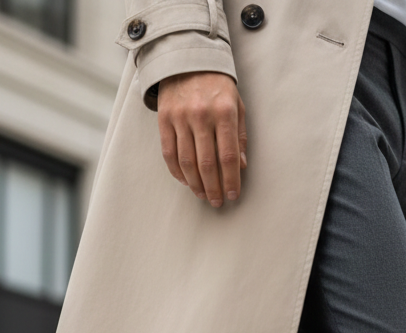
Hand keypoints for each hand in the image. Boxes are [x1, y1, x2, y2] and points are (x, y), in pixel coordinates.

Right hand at [158, 72, 246, 206]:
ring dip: (196, 184)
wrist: (187, 57)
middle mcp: (201, 115)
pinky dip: (177, 172)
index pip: (229, 156)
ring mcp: (180, 117)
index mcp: (224, 112)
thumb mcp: (236, 105)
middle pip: (207, 164)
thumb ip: (240, 136)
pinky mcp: (164, 119)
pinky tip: (186, 181)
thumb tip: (241, 166)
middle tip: (217, 201)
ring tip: (203, 195)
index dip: (231, 180)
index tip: (233, 195)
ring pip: (187, 162)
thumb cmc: (217, 85)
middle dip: (214, 188)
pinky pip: (169, 153)